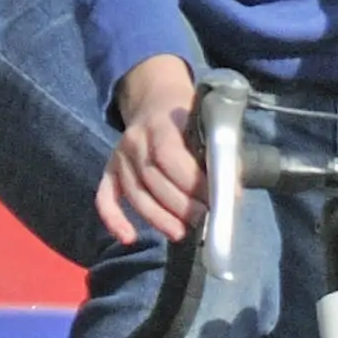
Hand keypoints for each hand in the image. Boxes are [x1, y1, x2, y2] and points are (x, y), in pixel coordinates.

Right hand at [97, 56, 207, 250]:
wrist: (155, 100)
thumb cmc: (187, 118)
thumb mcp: (205, 123)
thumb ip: (217, 154)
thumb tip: (231, 191)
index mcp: (161, 125)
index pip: (170, 157)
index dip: (191, 183)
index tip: (213, 201)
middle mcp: (135, 140)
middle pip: (152, 180)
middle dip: (179, 206)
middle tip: (201, 220)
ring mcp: (120, 157)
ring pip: (135, 193)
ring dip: (157, 218)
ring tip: (180, 232)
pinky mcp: (110, 170)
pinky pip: (105, 197)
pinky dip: (113, 219)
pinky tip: (128, 238)